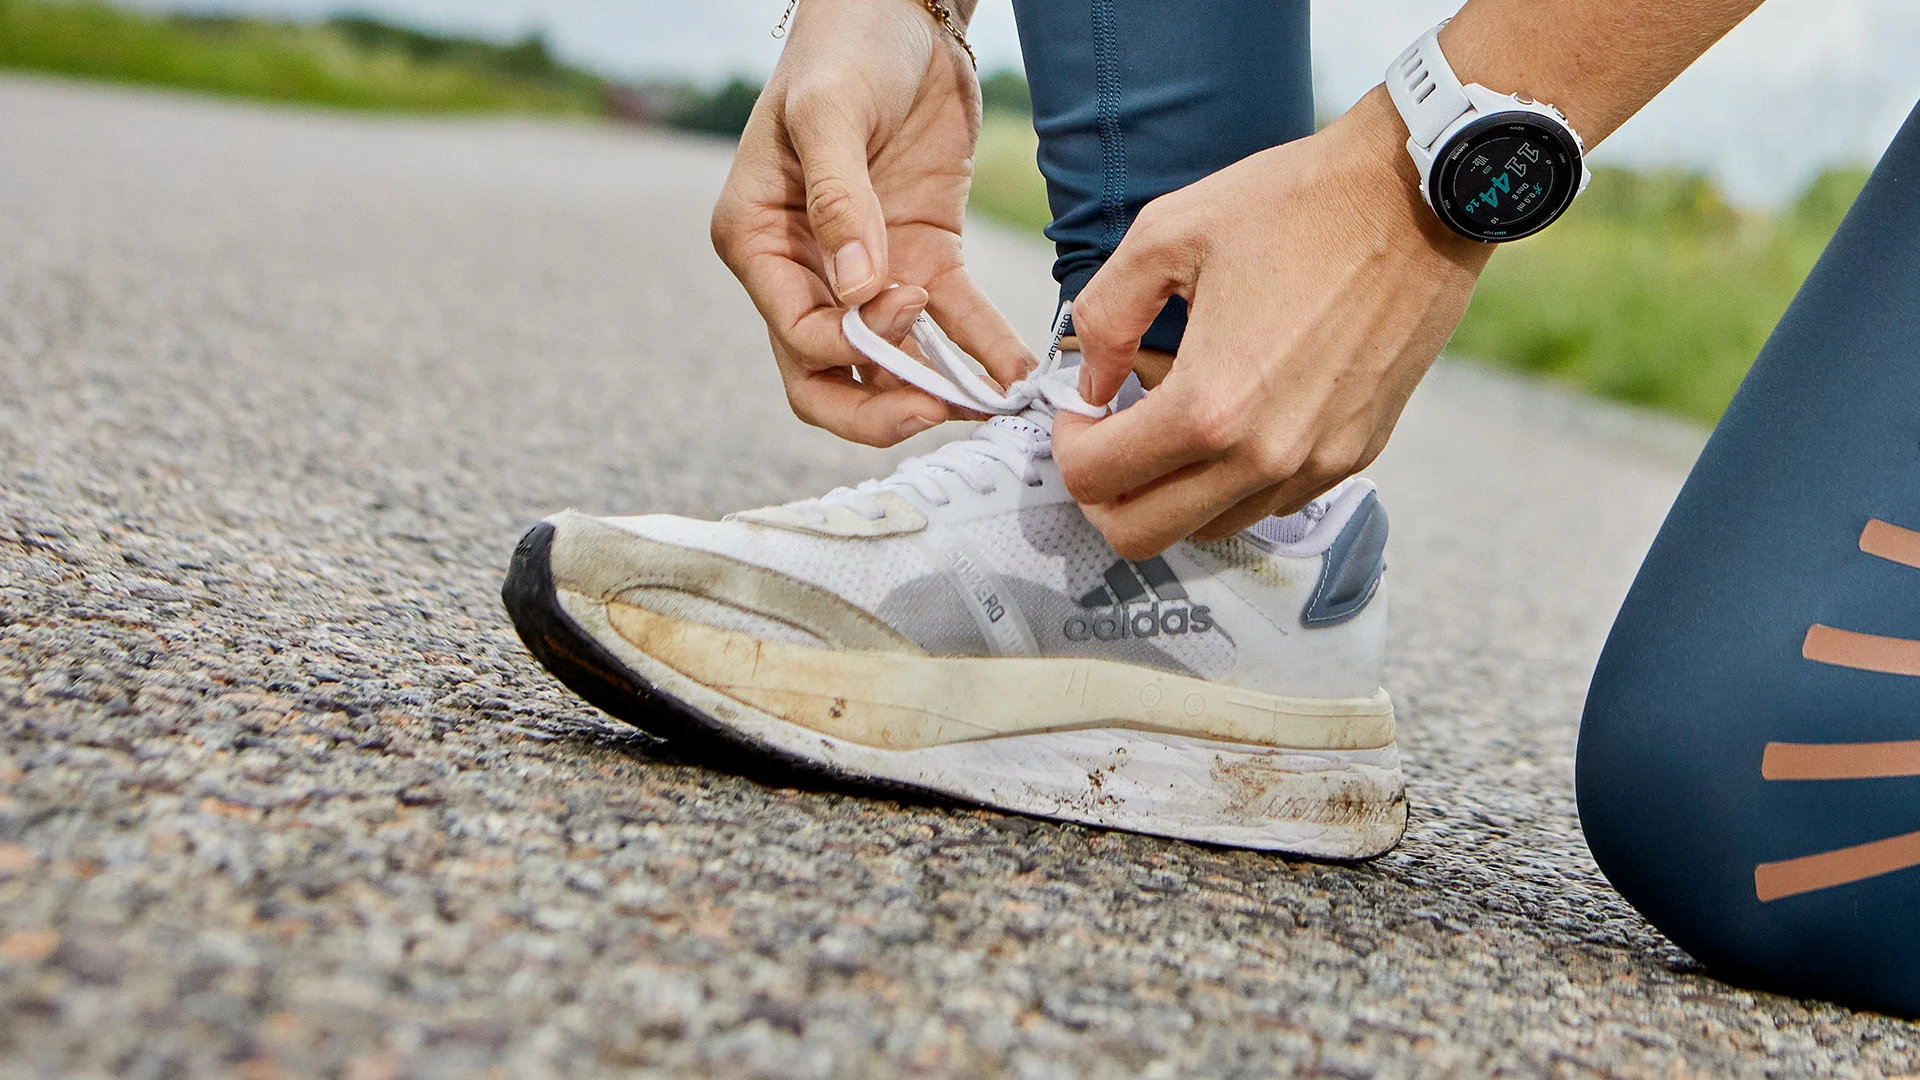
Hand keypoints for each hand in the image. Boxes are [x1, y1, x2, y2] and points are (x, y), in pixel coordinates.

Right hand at [710, 0, 1029, 446]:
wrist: (899, 12)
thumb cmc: (843, 50)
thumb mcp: (829, 113)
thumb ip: (838, 201)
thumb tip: (858, 292)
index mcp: (757, 241)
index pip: (795, 333)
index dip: (848, 342)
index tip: (902, 302)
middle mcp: (804, 270)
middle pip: (827, 377)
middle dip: (879, 408)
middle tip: (937, 412)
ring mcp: (867, 273)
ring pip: (890, 366)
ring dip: (936, 392)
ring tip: (991, 405)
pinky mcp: (924, 258)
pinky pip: (954, 322)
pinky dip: (983, 352)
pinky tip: (1017, 376)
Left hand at [1052, 88, 1492, 558]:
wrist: (1420, 197)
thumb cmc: (1294, 203)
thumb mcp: (1165, 234)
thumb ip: (1104, 317)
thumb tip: (1091, 385)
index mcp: (1209, 405)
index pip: (1095, 480)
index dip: (1068, 448)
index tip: (1081, 410)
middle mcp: (1264, 454)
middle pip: (1143, 534)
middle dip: (1106, 493)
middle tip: (1107, 438)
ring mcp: (1316, 463)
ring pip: (1209, 527)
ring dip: (1173, 488)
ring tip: (1176, 415)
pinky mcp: (1355, 455)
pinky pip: (1270, 501)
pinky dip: (1233, 478)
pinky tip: (1235, 413)